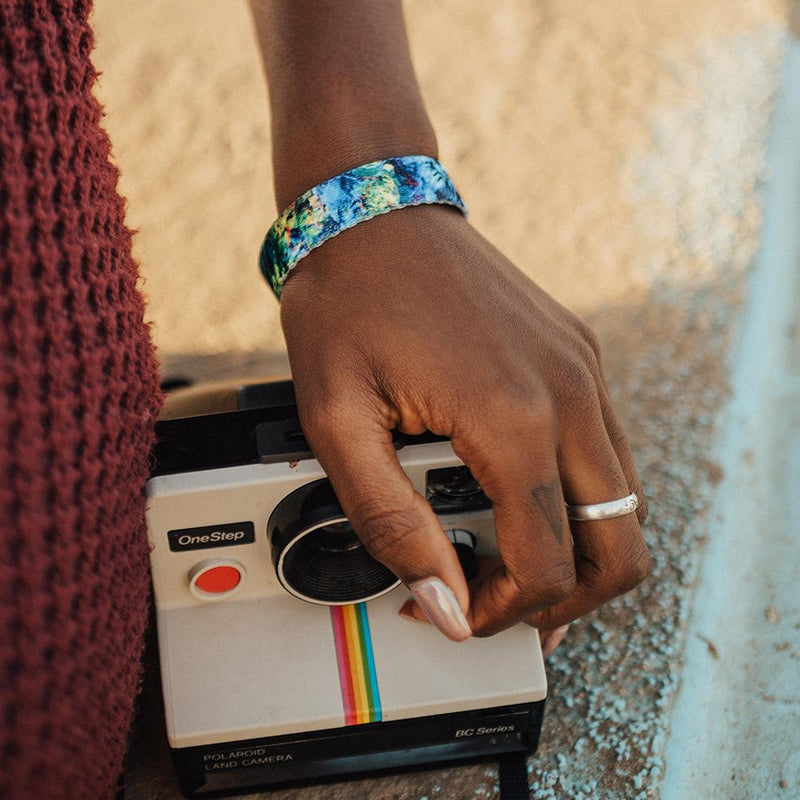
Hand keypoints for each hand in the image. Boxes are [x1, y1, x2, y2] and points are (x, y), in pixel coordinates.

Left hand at [280, 204, 649, 640]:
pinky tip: (518, 494)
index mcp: (512, 414)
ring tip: (510, 560)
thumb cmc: (346, 303)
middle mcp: (570, 392)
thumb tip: (444, 599)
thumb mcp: (336, 419)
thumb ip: (389, 520)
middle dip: (568, 599)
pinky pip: (605, 449)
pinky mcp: (578, 354)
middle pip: (619, 543)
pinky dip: (576, 495)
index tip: (452, 607)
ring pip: (625, 500)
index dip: (501, 610)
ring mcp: (583, 369)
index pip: (547, 562)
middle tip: (504, 604)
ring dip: (579, 549)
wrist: (372, 212)